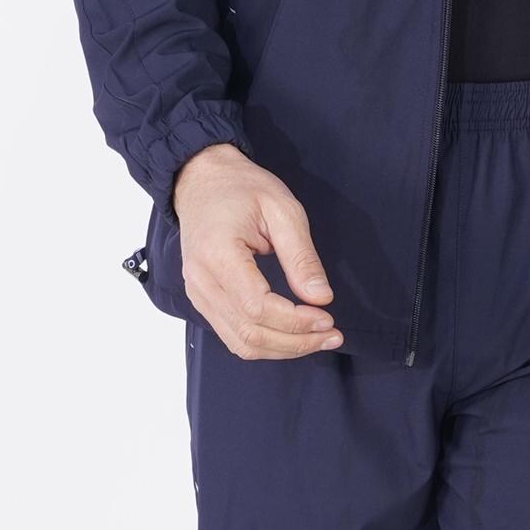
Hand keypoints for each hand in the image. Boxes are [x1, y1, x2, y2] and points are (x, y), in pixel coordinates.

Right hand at [172, 145, 342, 360]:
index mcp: (217, 253)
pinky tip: (292, 335)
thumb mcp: (282, 210)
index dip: (295, 322)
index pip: (257, 308)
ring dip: (283, 349)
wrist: (201, 180)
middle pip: (249, 333)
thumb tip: (321, 298)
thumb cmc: (241, 188)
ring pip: (240, 342)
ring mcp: (197, 292)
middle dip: (296, 342)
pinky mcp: (202, 299)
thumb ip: (301, 257)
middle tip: (332, 334)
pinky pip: (232, 335)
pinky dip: (265, 343)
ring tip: (317, 338)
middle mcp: (201, 280)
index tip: (327, 317)